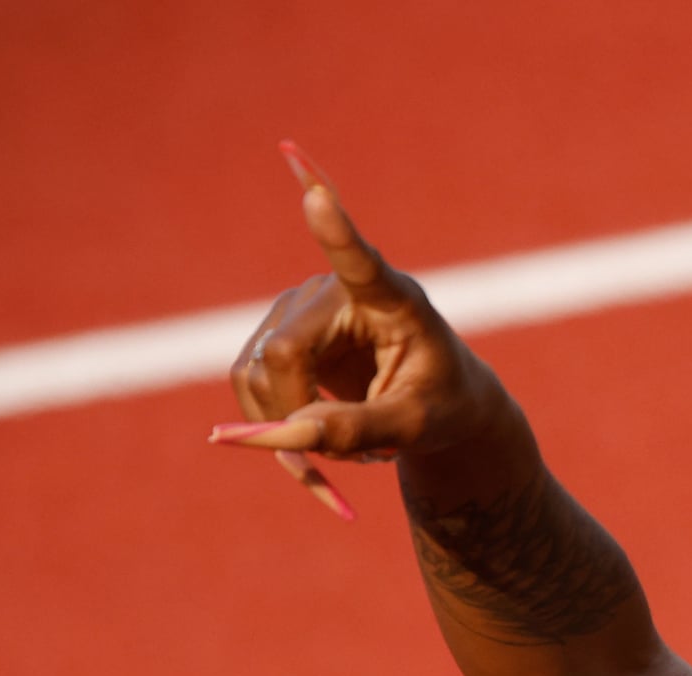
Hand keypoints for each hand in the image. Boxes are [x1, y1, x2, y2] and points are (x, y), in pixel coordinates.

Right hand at [214, 142, 520, 469]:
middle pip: (281, 355)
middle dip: (296, 416)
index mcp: (392, 299)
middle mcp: (334, 290)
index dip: (334, 230)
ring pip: (253, 375)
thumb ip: (361, 428)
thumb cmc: (442, 405)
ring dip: (286, 427)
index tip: (315, 196)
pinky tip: (315, 439)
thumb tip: (289, 436)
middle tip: (340, 463)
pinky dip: (272, 427)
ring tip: (344, 447)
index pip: (358, 261)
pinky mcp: (274, 335)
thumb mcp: (416, 426)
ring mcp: (297, 309)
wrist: (437, 403)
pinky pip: (248, 387)